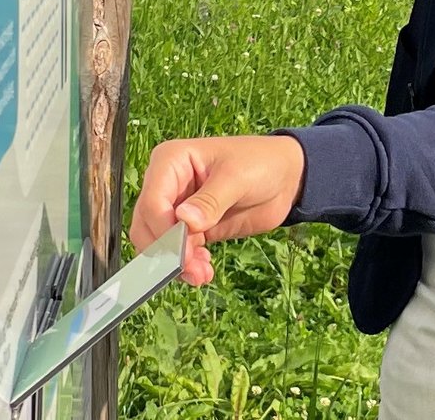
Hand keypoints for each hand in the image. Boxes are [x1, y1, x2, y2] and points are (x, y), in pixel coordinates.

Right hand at [129, 136, 305, 285]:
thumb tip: (184, 220)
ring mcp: (179, 208)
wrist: (286, 178)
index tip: (184, 252)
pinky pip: (179, 252)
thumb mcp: (237, 177)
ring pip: (160, 243)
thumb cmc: (261, 163)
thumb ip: (211, 200)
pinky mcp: (193, 229)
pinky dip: (187, 265)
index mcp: (171, 161)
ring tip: (202, 274)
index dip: (164, 231)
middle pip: (147, 225)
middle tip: (191, 269)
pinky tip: (205, 271)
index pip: (152, 202)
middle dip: (166, 251)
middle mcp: (168, 184)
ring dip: (176, 263)